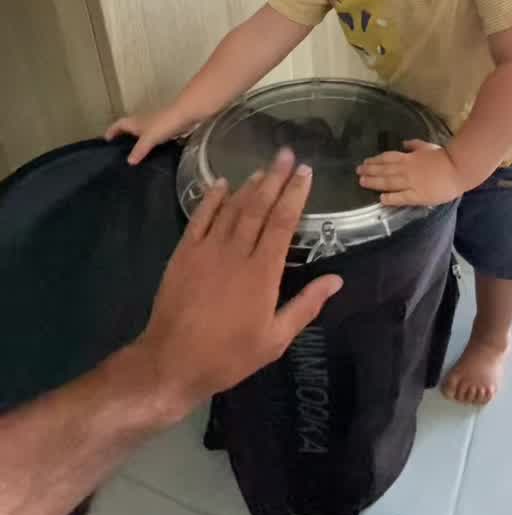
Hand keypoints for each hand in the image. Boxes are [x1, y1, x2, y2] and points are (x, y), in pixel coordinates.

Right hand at [105, 107, 189, 164]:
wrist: (186, 115)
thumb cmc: (164, 124)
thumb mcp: (149, 138)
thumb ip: (139, 150)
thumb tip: (129, 162)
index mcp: (135, 122)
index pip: (119, 124)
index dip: (112, 131)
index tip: (106, 140)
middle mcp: (143, 122)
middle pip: (129, 129)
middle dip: (123, 138)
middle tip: (119, 152)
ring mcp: (156, 126)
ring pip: (143, 134)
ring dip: (138, 143)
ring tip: (135, 157)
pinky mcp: (167, 130)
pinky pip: (155, 139)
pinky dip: (152, 146)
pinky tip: (154, 156)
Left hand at [135, 149, 341, 422]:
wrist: (172, 361)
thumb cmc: (228, 355)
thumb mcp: (275, 339)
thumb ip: (305, 306)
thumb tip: (336, 279)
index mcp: (263, 272)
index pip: (283, 222)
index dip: (295, 194)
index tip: (305, 172)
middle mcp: (236, 252)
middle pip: (259, 206)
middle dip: (275, 178)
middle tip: (286, 154)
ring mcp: (207, 250)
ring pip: (232, 207)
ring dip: (248, 185)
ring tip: (262, 168)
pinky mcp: (184, 253)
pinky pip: (200, 217)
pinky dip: (211, 198)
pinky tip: (221, 183)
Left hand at [357, 139, 463, 206]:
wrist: (458, 168)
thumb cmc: (444, 156)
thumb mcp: (427, 146)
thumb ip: (414, 145)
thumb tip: (403, 143)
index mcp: (408, 158)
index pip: (387, 158)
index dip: (375, 160)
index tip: (365, 162)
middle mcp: (406, 170)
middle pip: (383, 170)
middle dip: (369, 171)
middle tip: (357, 172)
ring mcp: (410, 183)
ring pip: (388, 183)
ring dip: (374, 182)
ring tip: (362, 182)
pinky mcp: (418, 196)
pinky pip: (401, 197)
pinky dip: (390, 198)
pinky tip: (381, 199)